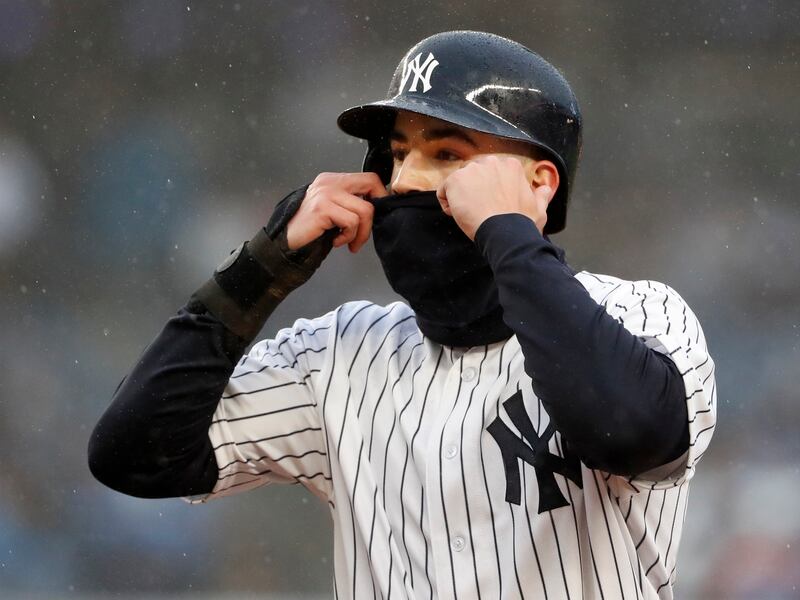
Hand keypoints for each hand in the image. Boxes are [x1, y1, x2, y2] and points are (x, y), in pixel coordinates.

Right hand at [286, 172, 386, 251]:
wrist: (286, 240)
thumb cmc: (311, 228)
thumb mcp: (333, 209)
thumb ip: (350, 202)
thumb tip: (376, 207)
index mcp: (333, 180)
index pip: (368, 178)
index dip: (379, 195)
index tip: (377, 215)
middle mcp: (330, 182)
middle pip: (370, 184)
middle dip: (375, 212)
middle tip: (367, 230)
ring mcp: (326, 193)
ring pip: (364, 210)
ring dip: (361, 233)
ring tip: (350, 242)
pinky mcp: (323, 208)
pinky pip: (351, 222)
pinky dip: (348, 237)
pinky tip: (336, 241)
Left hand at [436, 155, 552, 238]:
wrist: (505, 232)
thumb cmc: (522, 223)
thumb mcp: (538, 208)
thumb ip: (540, 195)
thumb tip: (544, 189)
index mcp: (510, 166)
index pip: (490, 173)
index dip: (489, 190)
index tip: (492, 205)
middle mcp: (490, 162)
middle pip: (473, 175)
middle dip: (473, 190)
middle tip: (479, 210)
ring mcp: (471, 170)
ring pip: (458, 182)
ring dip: (460, 197)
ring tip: (470, 214)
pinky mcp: (455, 181)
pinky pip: (443, 191)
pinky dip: (447, 204)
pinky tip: (458, 215)